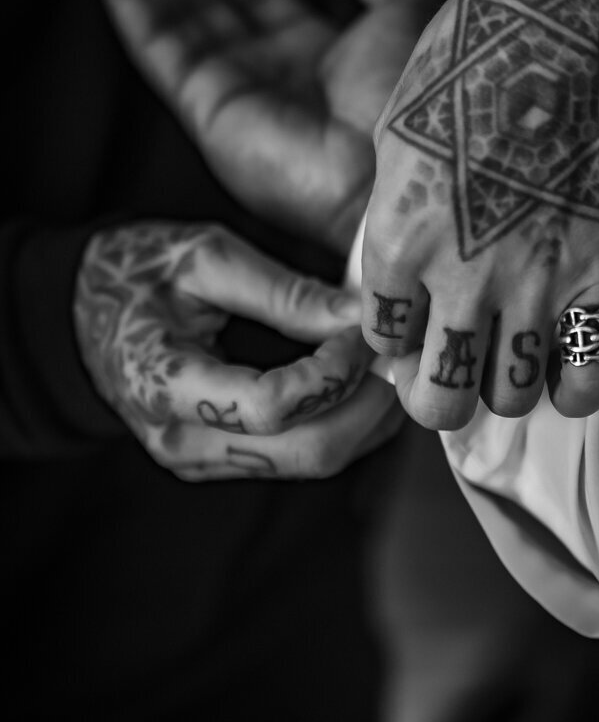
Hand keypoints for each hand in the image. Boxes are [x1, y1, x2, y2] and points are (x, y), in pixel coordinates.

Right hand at [74, 222, 401, 480]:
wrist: (80, 312)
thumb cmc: (135, 272)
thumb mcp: (203, 257)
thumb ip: (283, 292)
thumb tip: (358, 316)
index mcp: (166, 384)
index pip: (271, 406)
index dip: (332, 372)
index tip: (360, 330)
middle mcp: (184, 441)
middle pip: (307, 453)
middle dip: (368, 406)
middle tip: (395, 355)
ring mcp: (201, 460)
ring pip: (311, 464)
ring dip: (365, 422)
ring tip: (385, 367)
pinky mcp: (220, 460)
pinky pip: (296, 459)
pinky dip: (341, 427)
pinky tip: (357, 386)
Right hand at [89, 0, 438, 253]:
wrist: (397, 165)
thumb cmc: (411, 95)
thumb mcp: (404, 10)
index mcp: (316, 54)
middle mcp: (270, 75)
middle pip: (206, 1)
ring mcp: (234, 95)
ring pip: (173, 19)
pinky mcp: (205, 111)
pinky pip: (156, 48)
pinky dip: (127, 0)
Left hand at [361, 0, 598, 427]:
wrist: (560, 26)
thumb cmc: (464, 68)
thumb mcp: (393, 140)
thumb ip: (391, 225)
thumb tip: (396, 281)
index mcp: (400, 240)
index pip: (382, 342)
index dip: (395, 341)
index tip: (412, 326)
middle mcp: (461, 277)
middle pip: (439, 400)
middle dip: (439, 393)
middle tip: (449, 367)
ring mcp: (535, 280)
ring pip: (509, 397)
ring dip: (502, 387)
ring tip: (505, 358)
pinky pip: (590, 374)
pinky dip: (574, 388)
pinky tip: (563, 370)